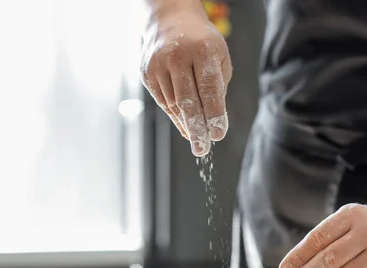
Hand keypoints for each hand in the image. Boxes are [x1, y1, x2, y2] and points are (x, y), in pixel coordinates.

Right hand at [140, 4, 231, 156]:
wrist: (169, 19)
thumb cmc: (202, 42)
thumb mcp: (219, 57)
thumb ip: (218, 88)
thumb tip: (214, 122)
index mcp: (202, 49)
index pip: (209, 89)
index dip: (214, 115)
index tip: (218, 135)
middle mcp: (177, 56)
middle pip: (187, 101)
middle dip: (197, 129)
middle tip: (203, 150)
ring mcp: (158, 64)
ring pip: (173, 104)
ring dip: (186, 126)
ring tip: (197, 142)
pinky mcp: (146, 72)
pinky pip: (163, 101)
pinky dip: (175, 117)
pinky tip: (185, 129)